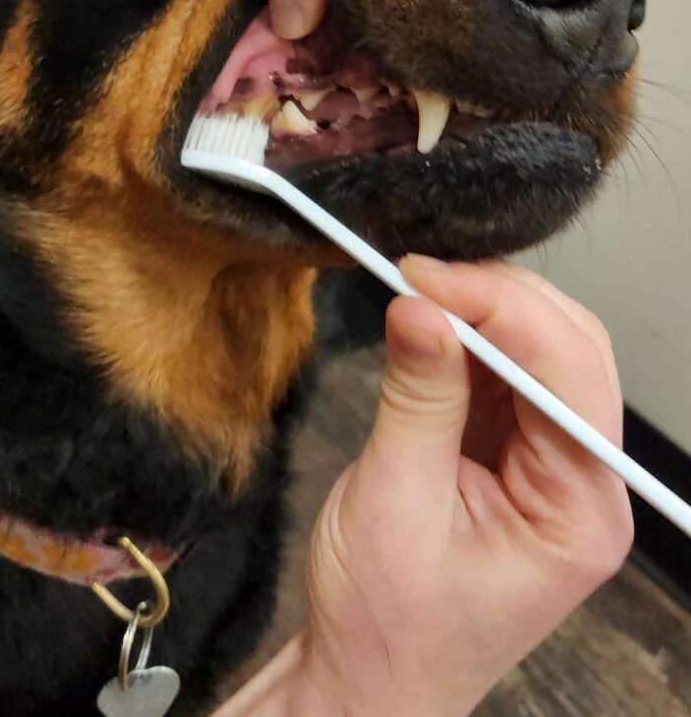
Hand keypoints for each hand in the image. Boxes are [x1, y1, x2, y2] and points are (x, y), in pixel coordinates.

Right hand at [215, 258, 632, 716]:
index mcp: (579, 510)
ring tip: (416, 294)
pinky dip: (466, 342)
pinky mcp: (513, 457)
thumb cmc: (387, 621)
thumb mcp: (393, 502)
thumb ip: (417, 397)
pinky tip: (429, 328)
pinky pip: (504, 377)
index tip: (422, 275)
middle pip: (570, 352)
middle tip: (417, 276)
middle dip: (497, 301)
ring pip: (541, 353)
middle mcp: (583, 484)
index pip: (567, 375)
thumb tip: (420, 306)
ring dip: (481, 314)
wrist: (369, 680)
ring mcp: (550, 468)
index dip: (499, 309)